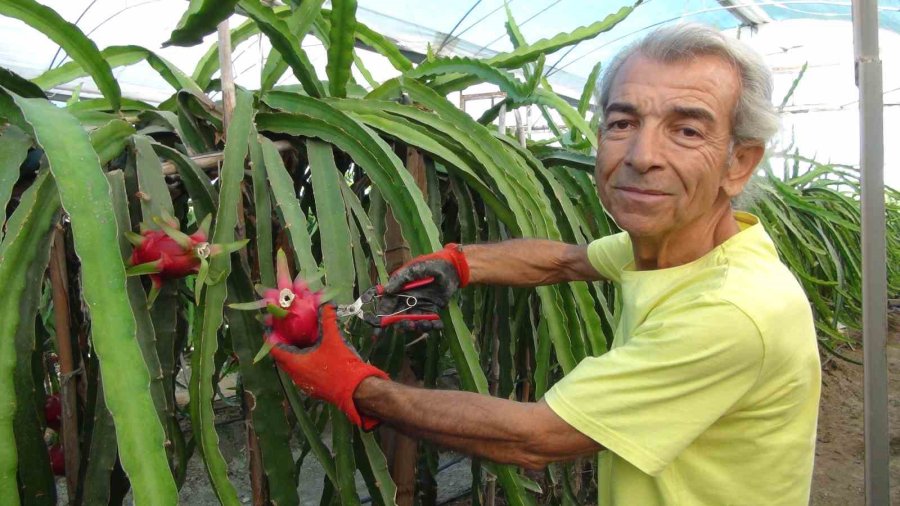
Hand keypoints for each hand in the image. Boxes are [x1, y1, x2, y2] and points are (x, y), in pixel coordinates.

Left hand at [269, 304, 388, 429]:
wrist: (356, 390)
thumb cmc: (341, 365)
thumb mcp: (334, 340)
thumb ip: (328, 321)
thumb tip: (327, 305)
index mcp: (296, 364)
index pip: (276, 351)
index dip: (272, 339)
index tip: (271, 330)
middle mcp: (296, 376)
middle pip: (283, 359)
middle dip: (283, 346)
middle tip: (286, 333)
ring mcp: (304, 384)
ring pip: (293, 368)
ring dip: (294, 356)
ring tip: (299, 343)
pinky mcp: (313, 389)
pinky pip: (302, 374)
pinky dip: (303, 364)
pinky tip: (313, 356)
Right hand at [377, 244, 469, 331]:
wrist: (452, 268)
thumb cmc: (431, 265)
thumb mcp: (415, 269)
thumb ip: (401, 279)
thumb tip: (387, 290)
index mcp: (399, 290)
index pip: (387, 305)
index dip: (382, 317)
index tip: (380, 329)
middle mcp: (407, 300)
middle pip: (399, 318)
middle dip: (403, 325)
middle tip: (411, 325)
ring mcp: (419, 306)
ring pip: (414, 322)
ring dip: (419, 326)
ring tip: (426, 324)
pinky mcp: (431, 310)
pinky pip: (429, 321)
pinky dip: (433, 326)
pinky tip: (438, 324)